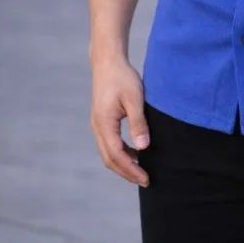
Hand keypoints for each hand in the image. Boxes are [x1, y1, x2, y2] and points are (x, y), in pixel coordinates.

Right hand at [90, 57, 150, 186]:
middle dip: (126, 172)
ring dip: (123, 164)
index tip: (146, 178)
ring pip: (108, 153)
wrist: (107, 61)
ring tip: (141, 170)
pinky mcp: (101, 120)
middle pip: (109, 159)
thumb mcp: (134, 99)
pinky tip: (135, 152)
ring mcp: (97, 124)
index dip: (132, 170)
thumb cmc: (122, 77)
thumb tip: (143, 147)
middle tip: (145, 180)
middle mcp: (97, 127)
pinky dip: (120, 153)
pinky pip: (109, 144)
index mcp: (104, 124)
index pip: (117, 156)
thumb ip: (138, 123)